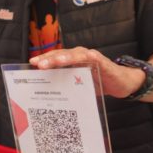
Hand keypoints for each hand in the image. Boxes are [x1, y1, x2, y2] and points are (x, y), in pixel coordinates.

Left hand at [30, 47, 144, 98]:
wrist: (120, 83)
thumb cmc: (97, 84)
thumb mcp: (78, 87)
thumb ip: (65, 87)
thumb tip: (48, 98)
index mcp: (71, 62)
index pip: (55, 58)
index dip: (44, 60)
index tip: (32, 64)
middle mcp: (79, 56)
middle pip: (62, 55)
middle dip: (50, 59)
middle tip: (39, 64)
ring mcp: (90, 57)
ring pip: (75, 55)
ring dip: (65, 57)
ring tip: (56, 61)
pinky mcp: (102, 62)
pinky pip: (95, 58)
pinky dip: (90, 57)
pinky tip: (87, 57)